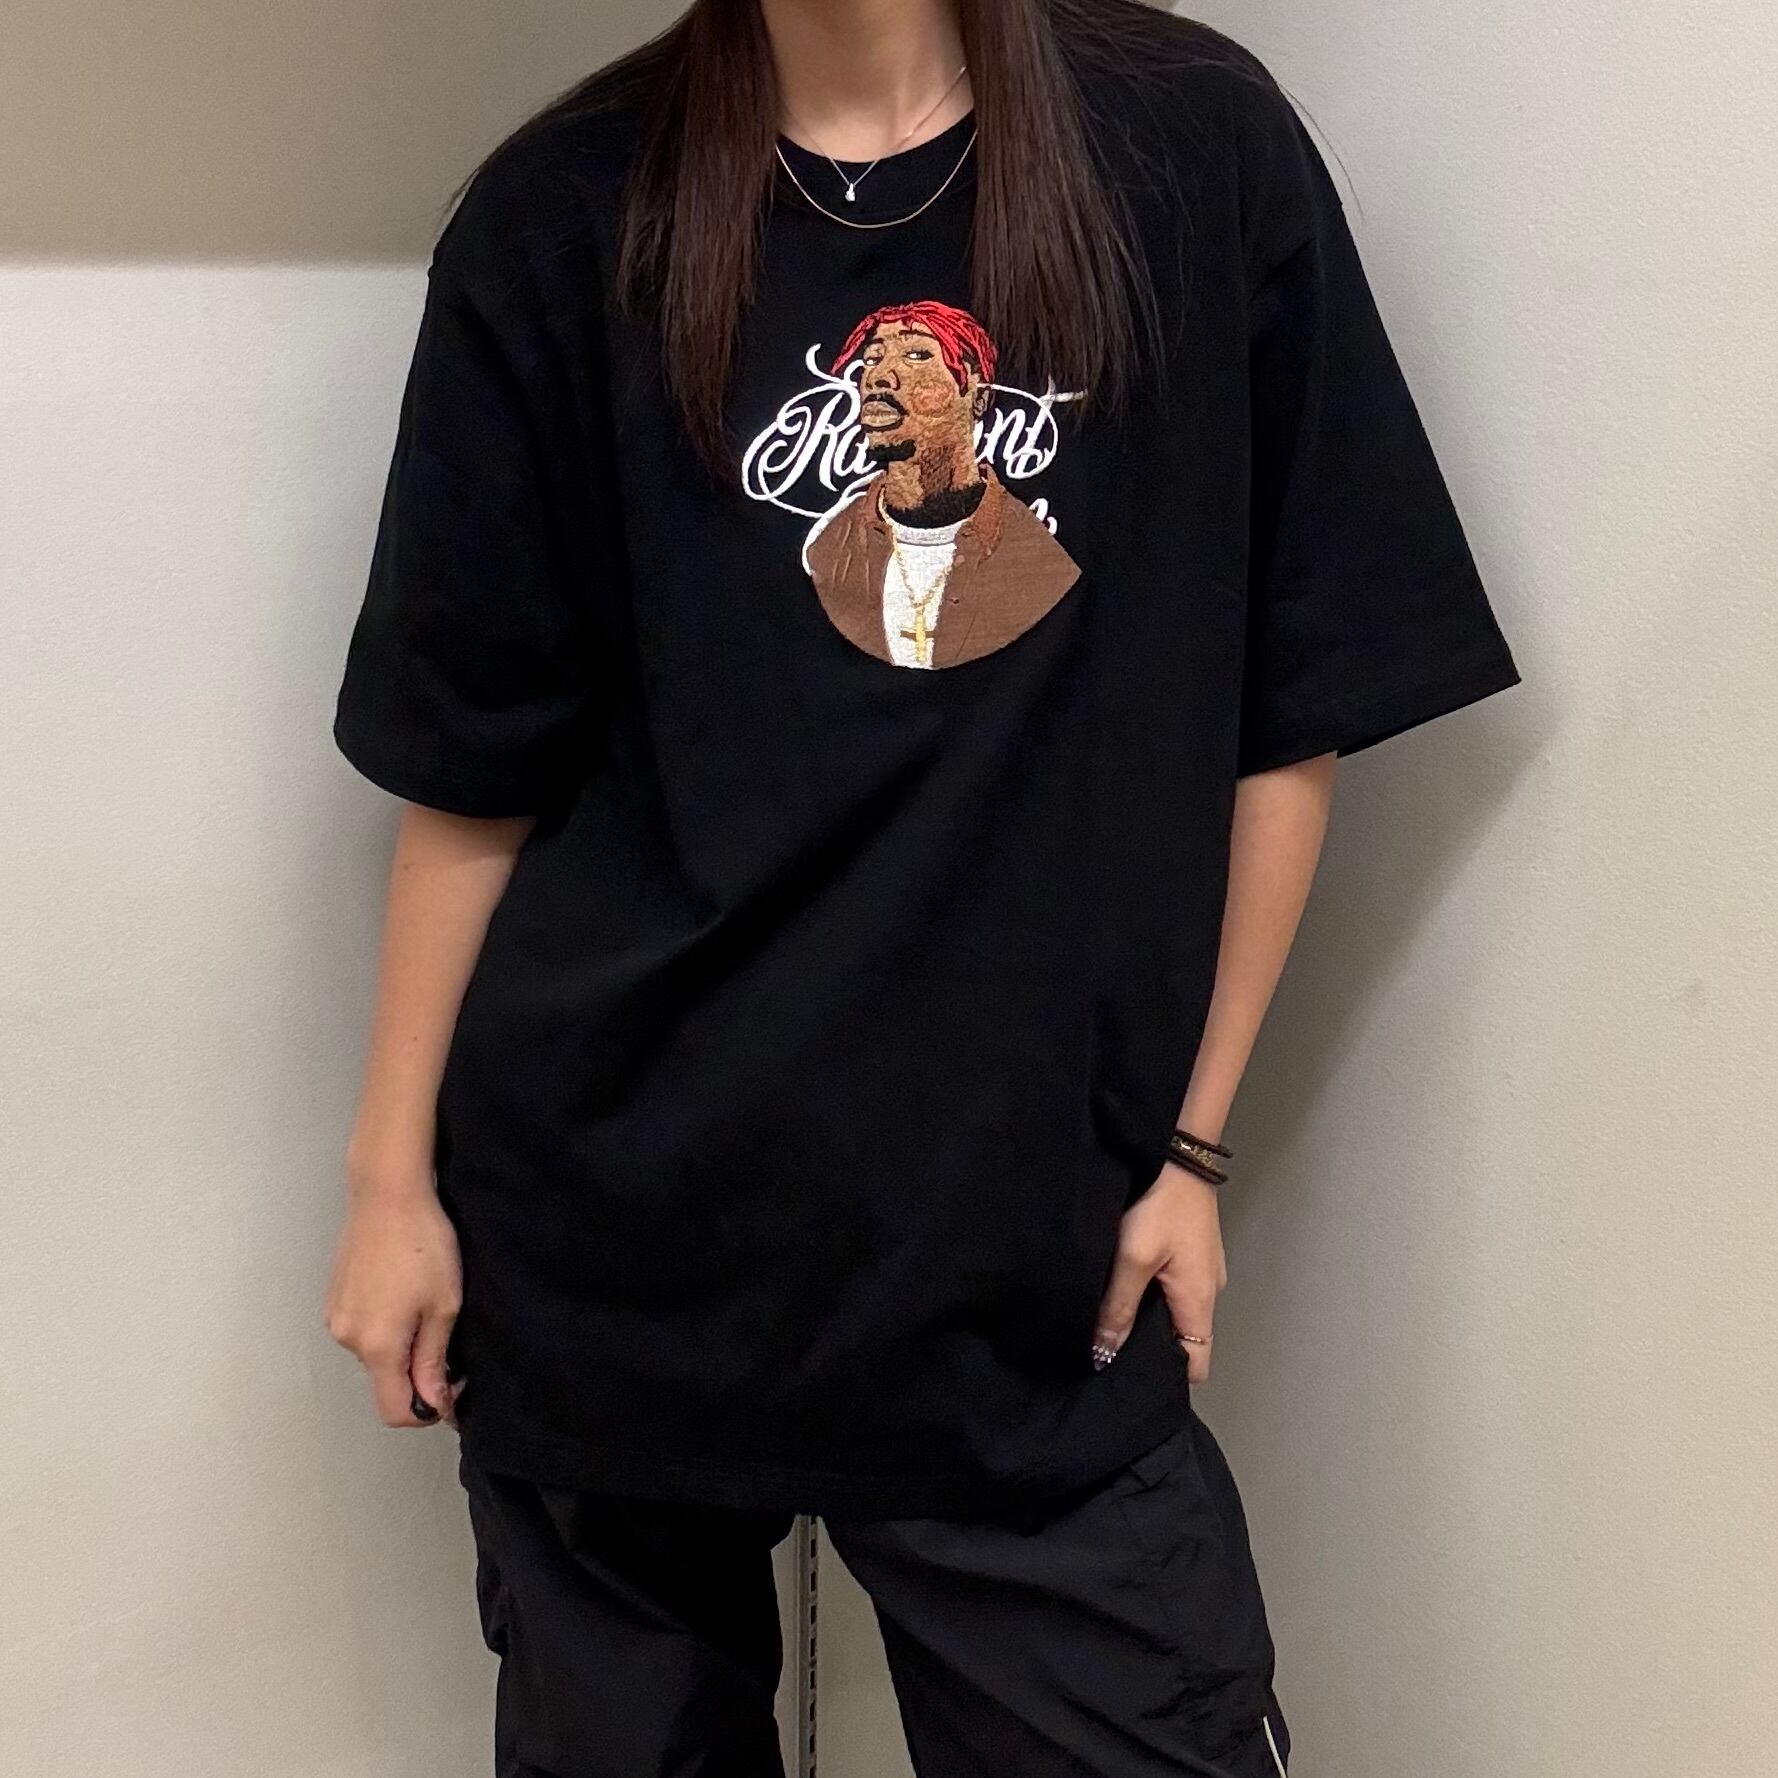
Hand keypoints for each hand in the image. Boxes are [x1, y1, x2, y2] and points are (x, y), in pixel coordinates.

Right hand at [324, 1180, 462, 1427]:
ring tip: (426, 1307)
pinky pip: (362, 1332)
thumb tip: (436, 1403)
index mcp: (378, 1345)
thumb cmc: (423, 1243)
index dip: (428, 1411)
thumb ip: (435, 1360)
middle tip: (448, 1339)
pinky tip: (404, 1296)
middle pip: (385, 1383)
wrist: (388, 1195)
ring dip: (401, 1348)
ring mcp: (336, 1318)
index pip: (395, 1410)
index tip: (452, 1388)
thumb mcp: (444, 1305)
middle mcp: (347, 1338)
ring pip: (374, 1357)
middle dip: (418, 1375)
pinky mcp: (334, 1301)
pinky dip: (385, 1329)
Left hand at [1093, 1163, 1226, 1383]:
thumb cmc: (1161, 1203)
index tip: (1130, 1373)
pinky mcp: (1192, 1254)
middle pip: (1186, 1342)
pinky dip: (1154, 1295)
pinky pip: (1176, 1290)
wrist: (1180, 1153)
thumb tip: (1104, 1352)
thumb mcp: (1132, 1258)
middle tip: (1110, 1348)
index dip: (1167, 1376)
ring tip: (1113, 1317)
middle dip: (1152, 1349)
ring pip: (1178, 1315)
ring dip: (1150, 1320)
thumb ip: (1118, 1307)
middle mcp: (1209, 1292)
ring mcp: (1203, 1272)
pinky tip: (1126, 1285)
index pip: (1197, 1365)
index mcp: (1199, 1301)